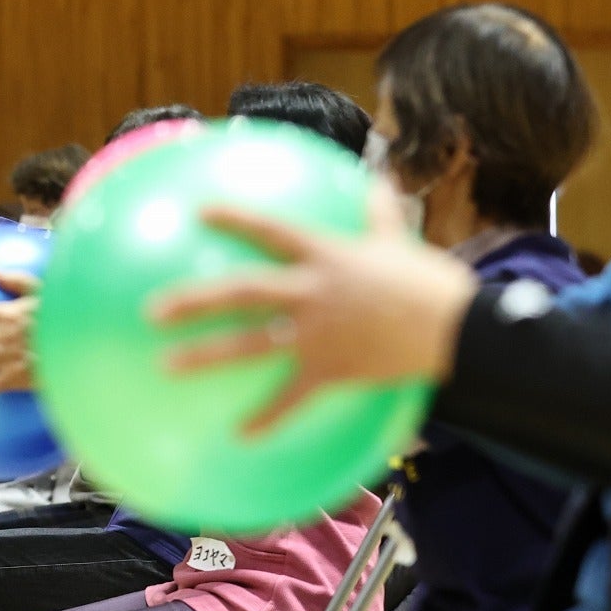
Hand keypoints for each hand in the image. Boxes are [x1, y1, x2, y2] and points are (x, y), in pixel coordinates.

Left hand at [147, 186, 478, 435]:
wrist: (458, 330)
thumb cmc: (432, 283)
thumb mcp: (401, 239)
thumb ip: (378, 212)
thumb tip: (375, 177)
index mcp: (326, 256)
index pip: (270, 230)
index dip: (233, 218)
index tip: (197, 212)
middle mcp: (310, 292)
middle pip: (241, 293)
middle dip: (193, 300)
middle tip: (151, 310)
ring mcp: (316, 334)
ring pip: (249, 345)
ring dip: (205, 355)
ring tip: (166, 364)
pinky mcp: (330, 369)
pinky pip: (291, 397)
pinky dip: (266, 418)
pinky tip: (240, 434)